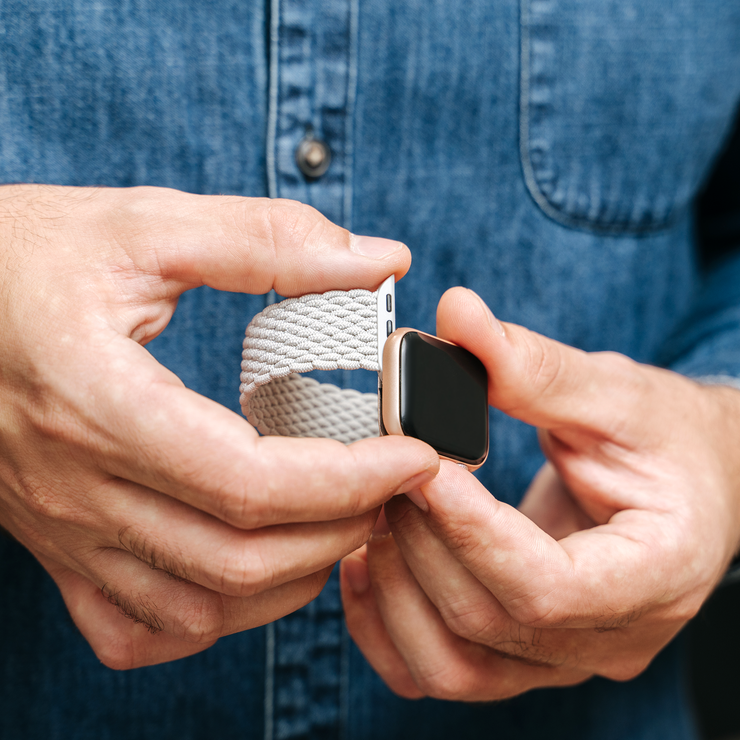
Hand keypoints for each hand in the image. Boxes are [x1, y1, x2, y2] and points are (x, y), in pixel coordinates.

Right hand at [0, 184, 438, 669]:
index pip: (252, 483)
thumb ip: (267, 240)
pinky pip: (138, 628)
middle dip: (342, 530)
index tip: (415, 455)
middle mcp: (75, 484)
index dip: (353, 479)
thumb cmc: (22, 256)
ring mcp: (61, 528)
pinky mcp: (55, 544)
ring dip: (292, 577)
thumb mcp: (145, 224)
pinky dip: (214, 615)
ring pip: (199, 605)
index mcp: (98, 399)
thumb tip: (382, 260)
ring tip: (345, 522)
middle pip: (239, 557)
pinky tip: (251, 569)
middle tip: (394, 486)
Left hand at [341, 286, 739, 699]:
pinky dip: (389, 625)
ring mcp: (563, 656)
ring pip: (454, 666)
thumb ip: (536, 366)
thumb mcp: (617, 394)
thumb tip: (458, 315)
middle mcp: (611, 636)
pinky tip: (369, 563)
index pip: (549, 586)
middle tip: (387, 471)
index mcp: (658, 573)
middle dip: (420, 542)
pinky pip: (441, 670)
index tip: (422, 467)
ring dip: (395, 591)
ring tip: (374, 514)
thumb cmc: (667, 440)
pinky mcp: (524, 653)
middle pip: (487, 622)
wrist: (686, 483)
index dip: (472, 531)